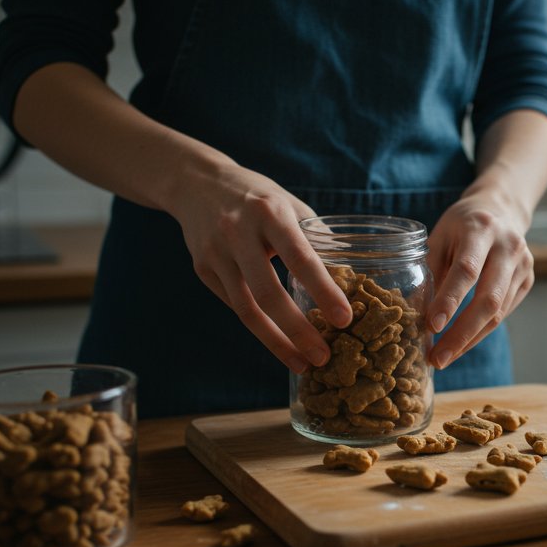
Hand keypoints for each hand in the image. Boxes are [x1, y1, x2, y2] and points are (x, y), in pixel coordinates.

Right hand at [165, 163, 351, 373]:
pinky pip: (236, 305)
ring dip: (276, 343)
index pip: (301, 257)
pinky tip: (280, 343)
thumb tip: (350, 275)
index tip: (345, 319)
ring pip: (247, 309)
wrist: (196, 183)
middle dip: (298, 331)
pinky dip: (260, 327)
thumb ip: (316, 237)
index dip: (324, 290)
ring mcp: (216, 253)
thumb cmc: (256, 196)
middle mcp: (238, 233)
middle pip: (269, 293)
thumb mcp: (288, 203)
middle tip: (323, 356)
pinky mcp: (203, 269)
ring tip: (302, 363)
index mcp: (270, 213)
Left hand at [426, 189, 534, 369]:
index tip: (432, 327)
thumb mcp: (440, 236)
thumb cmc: (461, 225)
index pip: (467, 270)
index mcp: (481, 229)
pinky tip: (461, 343)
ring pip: (498, 313)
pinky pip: (504, 314)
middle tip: (438, 358)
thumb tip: (410, 312)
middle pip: (489, 299)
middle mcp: (508, 246)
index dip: (450, 300)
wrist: (501, 209)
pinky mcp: (528, 280)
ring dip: (469, 340)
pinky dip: (480, 332)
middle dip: (461, 334)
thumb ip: (429, 269)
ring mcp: (523, 264)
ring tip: (444, 358)